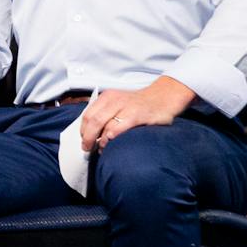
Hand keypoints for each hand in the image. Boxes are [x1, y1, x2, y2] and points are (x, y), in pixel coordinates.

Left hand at [79, 78, 193, 151]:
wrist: (164, 97)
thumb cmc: (139, 104)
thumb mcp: (119, 102)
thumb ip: (105, 113)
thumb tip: (90, 132)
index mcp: (107, 97)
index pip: (87, 115)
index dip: (83, 130)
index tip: (83, 140)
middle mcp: (114, 100)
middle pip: (92, 121)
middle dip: (86, 138)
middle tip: (86, 148)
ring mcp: (126, 107)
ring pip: (104, 126)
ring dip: (99, 141)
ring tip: (100, 149)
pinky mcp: (137, 115)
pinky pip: (118, 129)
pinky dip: (110, 139)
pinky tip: (110, 145)